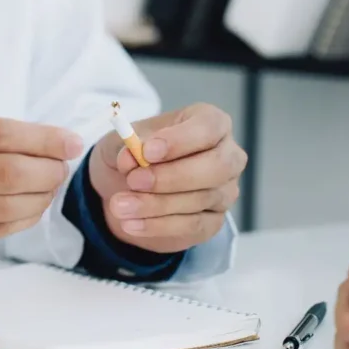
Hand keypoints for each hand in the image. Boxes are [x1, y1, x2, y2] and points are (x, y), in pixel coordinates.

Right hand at [0, 110, 82, 274]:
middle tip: (62, 167)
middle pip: (6, 171)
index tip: (70, 141)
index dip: (42, 138)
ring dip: (40, 197)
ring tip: (50, 187)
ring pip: (4, 205)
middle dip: (47, 170)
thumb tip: (39, 142)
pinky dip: (21, 219)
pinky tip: (32, 209)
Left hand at [89, 103, 246, 253]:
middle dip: (172, 176)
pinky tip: (132, 223)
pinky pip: (193, 225)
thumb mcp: (123, 140)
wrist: (128, 189)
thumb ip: (127, 145)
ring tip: (120, 205)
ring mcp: (224, 191)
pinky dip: (159, 225)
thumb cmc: (135, 154)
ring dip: (156, 204)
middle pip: (217, 166)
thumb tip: (131, 157)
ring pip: (201, 199)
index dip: (180, 140)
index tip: (147, 151)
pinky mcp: (214, 221)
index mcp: (211, 123)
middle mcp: (227, 156)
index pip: (209, 127)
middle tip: (134, 181)